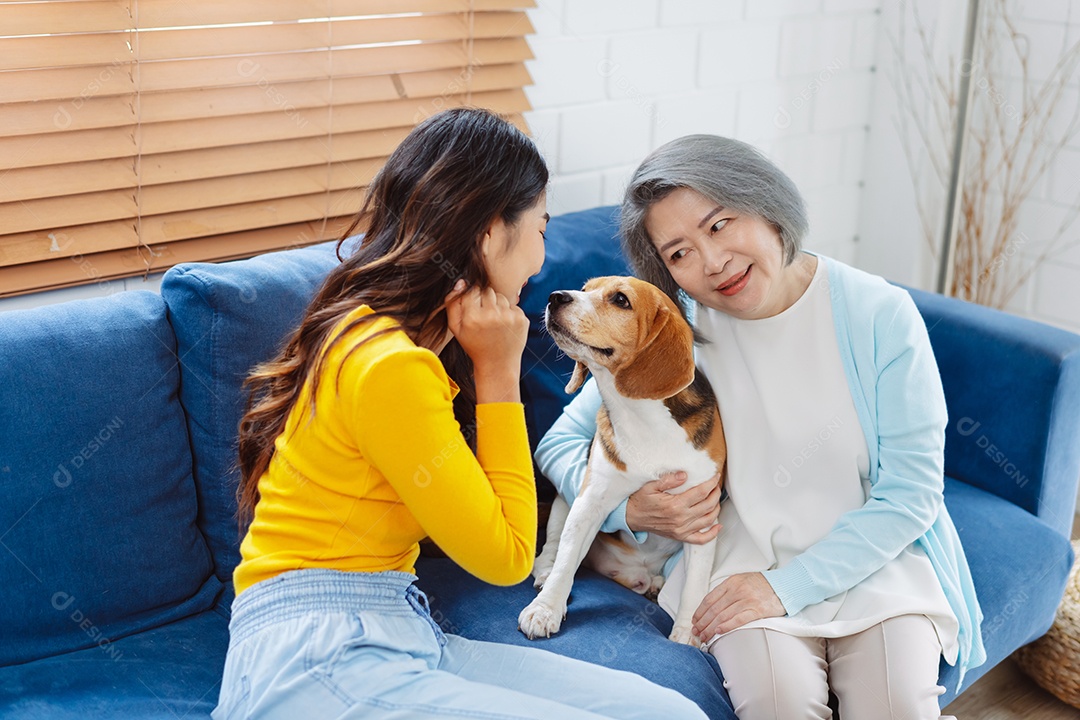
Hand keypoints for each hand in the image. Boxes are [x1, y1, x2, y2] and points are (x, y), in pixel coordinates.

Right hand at [445, 281, 528, 401]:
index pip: (471, 290)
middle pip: (487, 290)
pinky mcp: (521, 318)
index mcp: (472, 317)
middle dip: (484, 300)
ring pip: (500, 296)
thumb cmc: (475, 346)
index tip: (473, 307)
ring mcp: (508, 316)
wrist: (498, 364)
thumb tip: (461, 282)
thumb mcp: (456, 328)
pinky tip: (504, 326)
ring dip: (497, 305)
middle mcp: (491, 315)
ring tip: (494, 322)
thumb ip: (452, 303)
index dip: (472, 298)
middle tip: (484, 316)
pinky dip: (508, 312)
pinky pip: (512, 305)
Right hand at [625, 471, 721, 543]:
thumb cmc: (641, 500)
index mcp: (675, 505)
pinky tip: (718, 526)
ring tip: (716, 498)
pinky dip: (712, 534)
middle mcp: (681, 519)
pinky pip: (701, 539)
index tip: (715, 476)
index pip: (701, 493)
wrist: (632, 517)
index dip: (711, 483)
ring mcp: (682, 530)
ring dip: (716, 508)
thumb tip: (685, 475)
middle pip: (708, 505)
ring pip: (708, 520)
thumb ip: (668, 480)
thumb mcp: (651, 486)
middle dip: (716, 493)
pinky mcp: (680, 536)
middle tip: (716, 485)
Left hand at [692, 572, 784, 641]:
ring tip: (704, 636)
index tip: (695, 621)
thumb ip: (728, 590)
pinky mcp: (758, 610)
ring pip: (723, 616)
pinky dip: (727, 626)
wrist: (785, 585)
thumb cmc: (763, 585)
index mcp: (731, 582)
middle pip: (714, 609)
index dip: (699, 611)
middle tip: (696, 632)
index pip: (709, 598)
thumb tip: (712, 606)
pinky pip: (738, 619)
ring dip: (711, 628)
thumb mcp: (742, 580)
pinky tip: (719, 632)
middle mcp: (737, 590)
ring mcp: (747, 600)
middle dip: (702, 623)